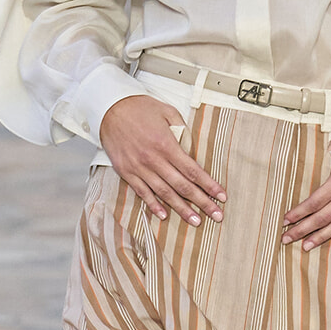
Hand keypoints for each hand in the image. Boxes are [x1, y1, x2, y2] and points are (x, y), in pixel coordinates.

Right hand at [99, 95, 225, 225]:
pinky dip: (153, 205)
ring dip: (181, 209)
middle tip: (216, 216)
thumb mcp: (167, 111)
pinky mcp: (126, 172)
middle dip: (202, 202)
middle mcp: (154, 159)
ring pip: (164, 193)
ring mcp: (139, 168)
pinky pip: (142, 192)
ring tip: (195, 221)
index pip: (193, 170)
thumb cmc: (140, 107)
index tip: (221, 196)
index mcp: (167, 144)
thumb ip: (182, 129)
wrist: (109, 108)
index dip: (209, 185)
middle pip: (183, 186)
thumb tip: (192, 146)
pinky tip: (164, 215)